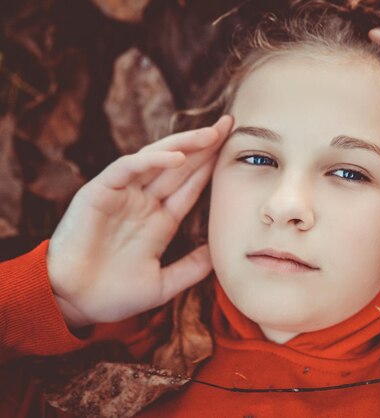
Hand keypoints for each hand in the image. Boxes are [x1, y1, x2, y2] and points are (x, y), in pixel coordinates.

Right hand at [48, 115, 233, 327]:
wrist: (72, 304)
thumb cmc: (113, 296)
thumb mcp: (163, 283)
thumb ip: (191, 268)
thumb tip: (220, 252)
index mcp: (160, 221)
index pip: (191, 187)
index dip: (212, 167)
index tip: (237, 150)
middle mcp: (144, 203)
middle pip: (180, 167)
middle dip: (205, 145)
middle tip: (231, 124)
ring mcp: (123, 195)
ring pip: (157, 160)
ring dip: (184, 145)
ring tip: (211, 133)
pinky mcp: (100, 192)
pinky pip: (128, 169)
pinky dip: (152, 161)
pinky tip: (177, 157)